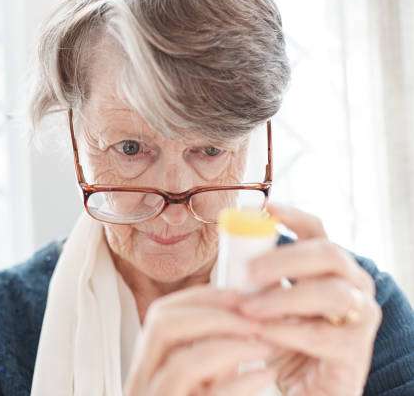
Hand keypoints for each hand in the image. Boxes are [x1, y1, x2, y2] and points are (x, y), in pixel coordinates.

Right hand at [124, 286, 277, 395]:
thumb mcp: (207, 380)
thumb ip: (215, 349)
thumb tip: (245, 305)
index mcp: (149, 367)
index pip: (163, 315)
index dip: (204, 297)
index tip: (244, 294)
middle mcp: (143, 386)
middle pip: (162, 327)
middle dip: (214, 313)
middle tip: (256, 314)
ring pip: (180, 364)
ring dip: (229, 344)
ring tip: (266, 341)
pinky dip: (236, 383)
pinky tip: (263, 377)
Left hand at [238, 203, 381, 394]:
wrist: (298, 386)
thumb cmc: (278, 337)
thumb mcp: (263, 301)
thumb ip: (251, 279)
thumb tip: (226, 253)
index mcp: (326, 267)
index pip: (316, 230)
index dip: (294, 216)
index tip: (266, 208)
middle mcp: (351, 283)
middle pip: (328, 254)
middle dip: (285, 259)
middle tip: (248, 272)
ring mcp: (360, 315)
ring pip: (330, 292)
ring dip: (284, 298)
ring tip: (249, 309)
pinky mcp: (355, 350)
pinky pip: (322, 334)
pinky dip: (288, 331)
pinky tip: (262, 333)